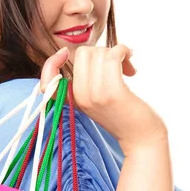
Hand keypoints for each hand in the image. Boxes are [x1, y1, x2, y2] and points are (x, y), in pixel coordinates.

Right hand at [40, 45, 166, 153]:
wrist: (143, 139)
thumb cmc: (124, 115)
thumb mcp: (97, 100)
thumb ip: (87, 81)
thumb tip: (89, 52)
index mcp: (74, 100)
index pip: (47, 80)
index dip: (51, 62)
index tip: (66, 53)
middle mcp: (81, 97)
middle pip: (82, 53)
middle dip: (102, 52)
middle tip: (117, 66)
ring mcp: (96, 95)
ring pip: (99, 52)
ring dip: (117, 52)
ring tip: (127, 67)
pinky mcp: (114, 92)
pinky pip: (114, 55)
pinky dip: (123, 51)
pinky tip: (131, 61)